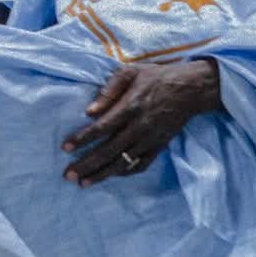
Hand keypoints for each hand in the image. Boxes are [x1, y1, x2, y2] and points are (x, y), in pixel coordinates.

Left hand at [61, 60, 221, 186]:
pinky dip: (125, 172)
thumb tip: (90, 111)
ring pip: (123, 162)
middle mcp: (139, 127)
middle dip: (87, 164)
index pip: (101, 127)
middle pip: (108, 151)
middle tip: (68, 175)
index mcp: (129, 107)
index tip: (65, 148)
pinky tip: (111, 176)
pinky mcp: (159, 146)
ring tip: (84, 183)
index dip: (82, 138)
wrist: (190, 90)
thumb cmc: (156, 77)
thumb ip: (109, 90)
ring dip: (102, 174)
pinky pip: (141, 164)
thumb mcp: (130, 72)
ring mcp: (150, 139)